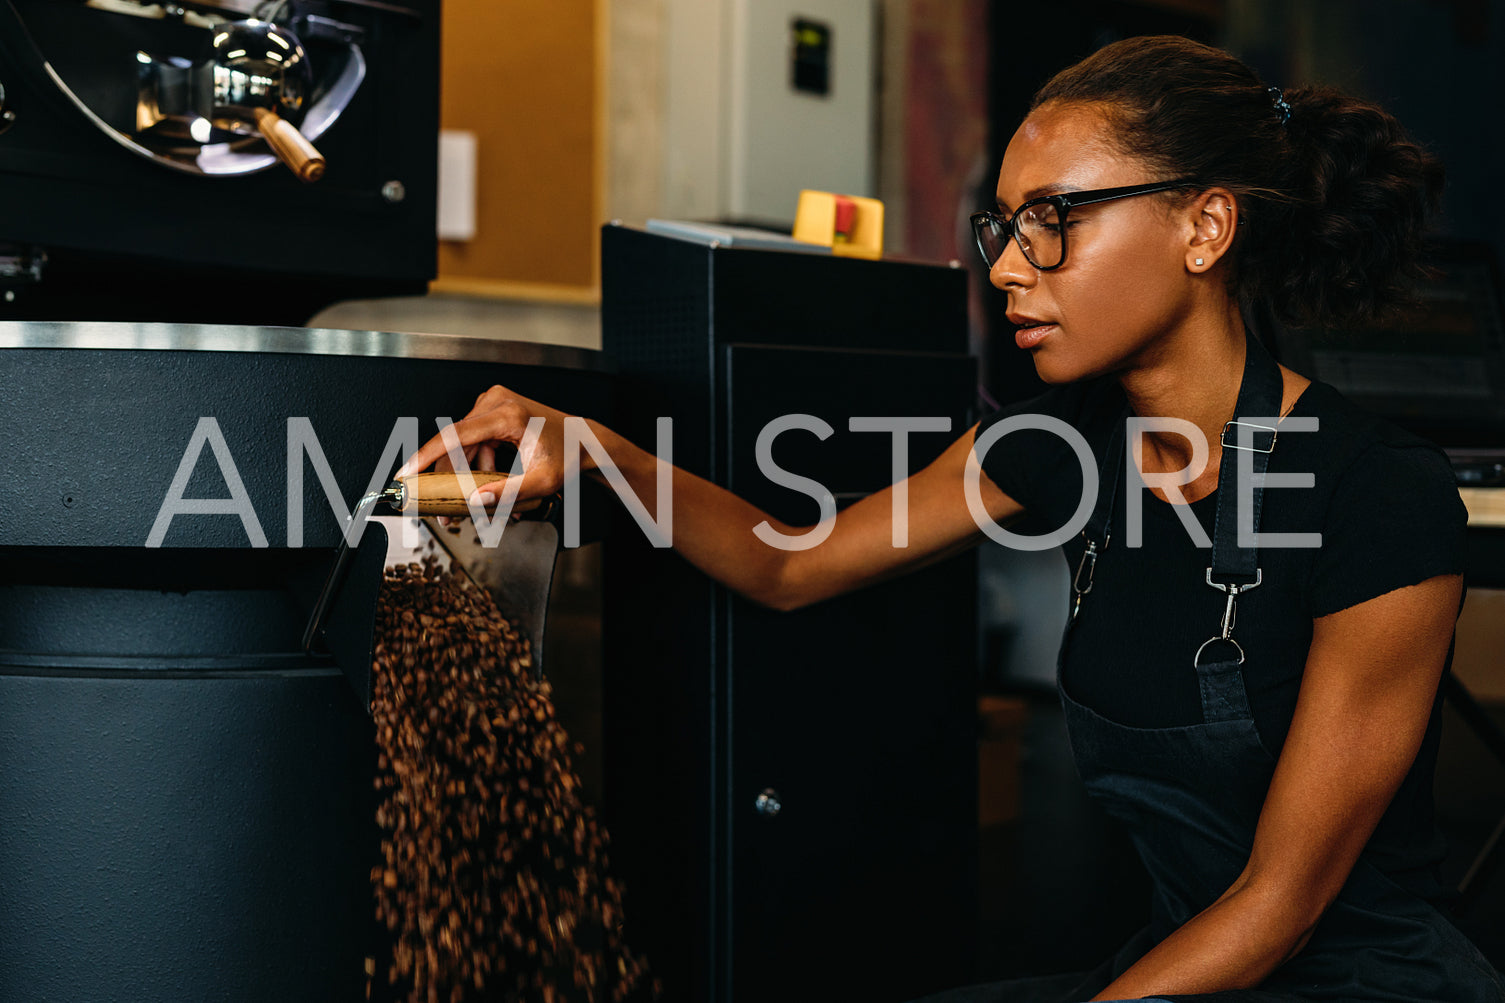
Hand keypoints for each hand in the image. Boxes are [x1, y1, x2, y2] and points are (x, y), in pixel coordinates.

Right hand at [398, 385, 586, 503]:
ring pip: (463, 446)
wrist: (583, 440)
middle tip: (444, 513)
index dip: (425, 457)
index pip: (454, 436)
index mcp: (507, 414)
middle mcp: (496, 402)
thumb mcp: (542, 483)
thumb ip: (509, 494)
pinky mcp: (492, 410)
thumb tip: (474, 502)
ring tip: (480, 505)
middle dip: (448, 480)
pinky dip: (478, 465)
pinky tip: (490, 484)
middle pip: (455, 444)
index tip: (405, 475)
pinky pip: (474, 441)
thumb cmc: (567, 457)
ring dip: (467, 476)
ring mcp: (493, 403)